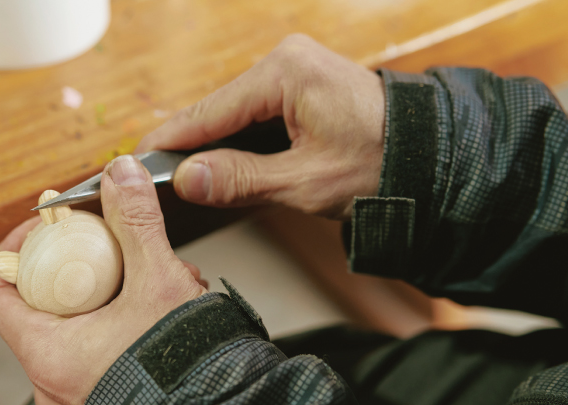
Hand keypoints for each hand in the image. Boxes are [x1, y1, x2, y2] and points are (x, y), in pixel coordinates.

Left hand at [0, 155, 207, 404]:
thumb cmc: (184, 365)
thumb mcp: (160, 281)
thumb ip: (137, 224)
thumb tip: (122, 173)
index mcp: (48, 354)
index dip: (17, 249)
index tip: (49, 227)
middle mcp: (54, 381)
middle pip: (43, 305)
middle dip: (85, 266)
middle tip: (118, 248)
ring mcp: (79, 393)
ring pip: (78, 325)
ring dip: (114, 291)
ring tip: (162, 277)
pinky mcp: (107, 397)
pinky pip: (100, 348)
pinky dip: (124, 319)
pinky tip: (168, 305)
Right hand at [136, 34, 385, 219]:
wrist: (432, 155)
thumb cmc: (382, 165)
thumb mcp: (306, 181)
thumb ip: (241, 178)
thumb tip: (187, 178)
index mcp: (285, 73)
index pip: (208, 111)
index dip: (169, 141)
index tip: (135, 163)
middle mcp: (285, 61)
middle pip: (217, 110)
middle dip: (189, 146)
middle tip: (158, 181)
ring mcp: (294, 70)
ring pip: (234, 113)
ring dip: (214, 146)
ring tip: (187, 180)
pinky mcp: (301, 86)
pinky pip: (255, 113)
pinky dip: (238, 140)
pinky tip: (224, 165)